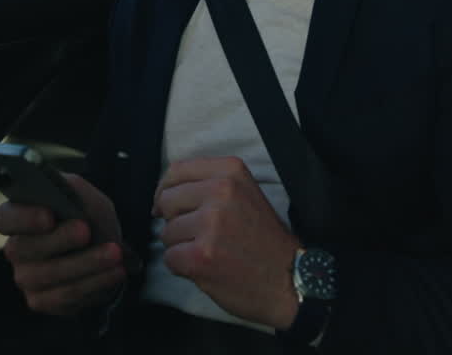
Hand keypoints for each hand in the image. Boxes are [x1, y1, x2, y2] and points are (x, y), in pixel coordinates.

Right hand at [0, 173, 132, 316]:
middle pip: (23, 249)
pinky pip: (64, 297)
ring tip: (114, 254)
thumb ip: (73, 191)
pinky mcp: (41, 301)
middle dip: (58, 240)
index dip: (23, 218)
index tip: (49, 216)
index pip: (4, 219)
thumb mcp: (84, 197)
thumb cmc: (87, 217)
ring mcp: (26, 278)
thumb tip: (67, 195)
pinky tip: (115, 272)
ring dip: (86, 264)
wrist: (104, 249)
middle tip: (86, 231)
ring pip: (48, 275)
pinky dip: (94, 284)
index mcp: (17, 218)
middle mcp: (16, 249)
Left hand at [153, 156, 300, 329]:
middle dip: (174, 221)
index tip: (170, 207)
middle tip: (197, 235)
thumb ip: (210, 185)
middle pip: (167, 201)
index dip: (166, 190)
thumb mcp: (245, 194)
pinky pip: (169, 258)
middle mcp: (221, 191)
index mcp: (231, 171)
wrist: (289, 279)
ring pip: (166, 232)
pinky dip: (182, 268)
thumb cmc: (264, 240)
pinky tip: (205, 268)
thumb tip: (163, 196)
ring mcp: (210, 223)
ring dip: (180, 247)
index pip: (177, 171)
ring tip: (208, 253)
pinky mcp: (201, 254)